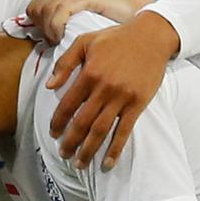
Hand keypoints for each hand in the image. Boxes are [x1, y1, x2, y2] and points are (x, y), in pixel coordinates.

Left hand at [26, 0, 153, 43]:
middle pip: (36, 8)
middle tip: (56, 41)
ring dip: (50, 31)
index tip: (50, 38)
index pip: (32, 6)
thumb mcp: (77, 14)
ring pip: (46, 10)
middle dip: (43, 29)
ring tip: (61, 40)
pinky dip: (57, 27)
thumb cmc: (109, 18)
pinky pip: (59, 11)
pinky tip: (64, 36)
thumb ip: (58, 17)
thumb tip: (39, 33)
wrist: (137, 12)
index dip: (38, 25)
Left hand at [46, 11, 179, 169]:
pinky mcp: (138, 103)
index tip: (53, 133)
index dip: (58, 121)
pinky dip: (115, 149)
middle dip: (70, 141)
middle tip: (63, 154)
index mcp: (89, 73)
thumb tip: (49, 86)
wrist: (150, 37)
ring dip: (89, 149)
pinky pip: (124, 131)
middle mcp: (104, 88)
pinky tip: (108, 162)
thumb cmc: (114, 38)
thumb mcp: (84, 42)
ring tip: (80, 163)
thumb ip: (65, 63)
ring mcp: (122, 98)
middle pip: (82, 122)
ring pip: (101, 130)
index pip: (68, 104)